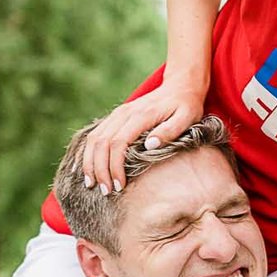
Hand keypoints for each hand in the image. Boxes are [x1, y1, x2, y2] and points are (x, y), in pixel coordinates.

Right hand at [81, 79, 207, 193]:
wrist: (180, 85)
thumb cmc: (186, 105)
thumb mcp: (187, 117)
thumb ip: (169, 131)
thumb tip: (150, 145)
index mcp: (140, 115)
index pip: (118, 143)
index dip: (115, 166)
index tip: (119, 186)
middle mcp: (124, 113)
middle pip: (101, 143)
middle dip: (100, 169)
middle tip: (105, 191)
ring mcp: (117, 114)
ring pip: (93, 139)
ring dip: (90, 162)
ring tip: (92, 184)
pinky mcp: (115, 117)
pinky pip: (95, 135)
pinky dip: (89, 153)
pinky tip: (89, 168)